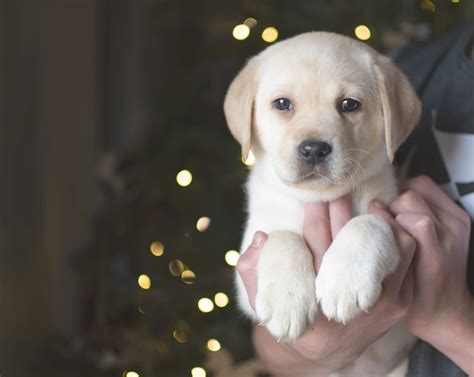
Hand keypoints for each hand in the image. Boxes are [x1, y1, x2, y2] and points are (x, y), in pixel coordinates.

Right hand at [237, 196, 415, 375]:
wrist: (329, 349)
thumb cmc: (296, 316)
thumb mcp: (264, 299)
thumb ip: (251, 268)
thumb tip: (261, 237)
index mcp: (315, 294)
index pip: (315, 239)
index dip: (315, 213)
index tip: (313, 196)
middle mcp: (350, 299)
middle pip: (350, 236)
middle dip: (341, 207)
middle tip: (336, 189)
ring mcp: (381, 302)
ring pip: (388, 243)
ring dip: (373, 217)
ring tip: (360, 203)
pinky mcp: (400, 303)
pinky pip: (408, 257)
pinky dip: (397, 234)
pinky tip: (381, 222)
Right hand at [389, 176, 473, 373]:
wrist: (448, 309)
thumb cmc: (417, 302)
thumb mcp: (395, 284)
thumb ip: (386, 248)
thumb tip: (373, 208)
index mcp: (435, 259)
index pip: (416, 221)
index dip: (388, 217)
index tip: (374, 223)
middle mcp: (451, 237)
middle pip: (412, 198)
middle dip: (392, 205)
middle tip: (384, 221)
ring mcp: (458, 223)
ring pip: (421, 186)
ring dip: (402, 196)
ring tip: (395, 214)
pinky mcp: (459, 216)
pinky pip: (431, 188)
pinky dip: (414, 193)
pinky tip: (406, 210)